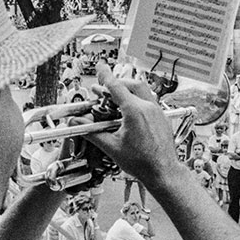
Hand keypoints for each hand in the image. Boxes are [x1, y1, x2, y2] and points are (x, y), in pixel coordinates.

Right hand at [85, 63, 181, 186]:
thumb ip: (92, 133)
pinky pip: (150, 102)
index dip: (105, 76)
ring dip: (129, 91)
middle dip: (117, 83)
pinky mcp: (163, 118)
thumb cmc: (142, 163)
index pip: (116, 87)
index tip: (100, 67)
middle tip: (104, 89)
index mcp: (135, 111)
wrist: (163, 172)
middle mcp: (149, 108)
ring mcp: (158, 112)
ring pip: (143, 91)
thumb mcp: (112, 147)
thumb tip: (77, 125)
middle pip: (132, 84)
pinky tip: (131, 113)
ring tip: (116, 100)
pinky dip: (138, 101)